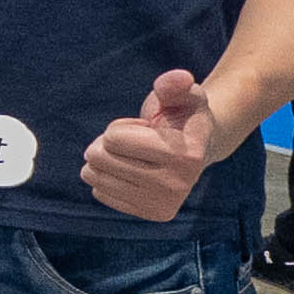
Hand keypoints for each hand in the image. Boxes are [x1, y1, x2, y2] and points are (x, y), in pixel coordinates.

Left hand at [82, 65, 224, 222]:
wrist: (199, 148)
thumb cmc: (184, 116)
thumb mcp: (183, 94)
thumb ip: (174, 84)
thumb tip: (178, 79)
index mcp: (185, 155)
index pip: (113, 139)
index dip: (122, 127)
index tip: (147, 129)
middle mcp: (176, 185)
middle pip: (100, 158)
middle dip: (108, 142)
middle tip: (136, 141)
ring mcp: (162, 204)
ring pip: (94, 176)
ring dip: (106, 159)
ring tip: (134, 155)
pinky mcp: (151, 214)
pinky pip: (100, 192)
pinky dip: (108, 178)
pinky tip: (133, 171)